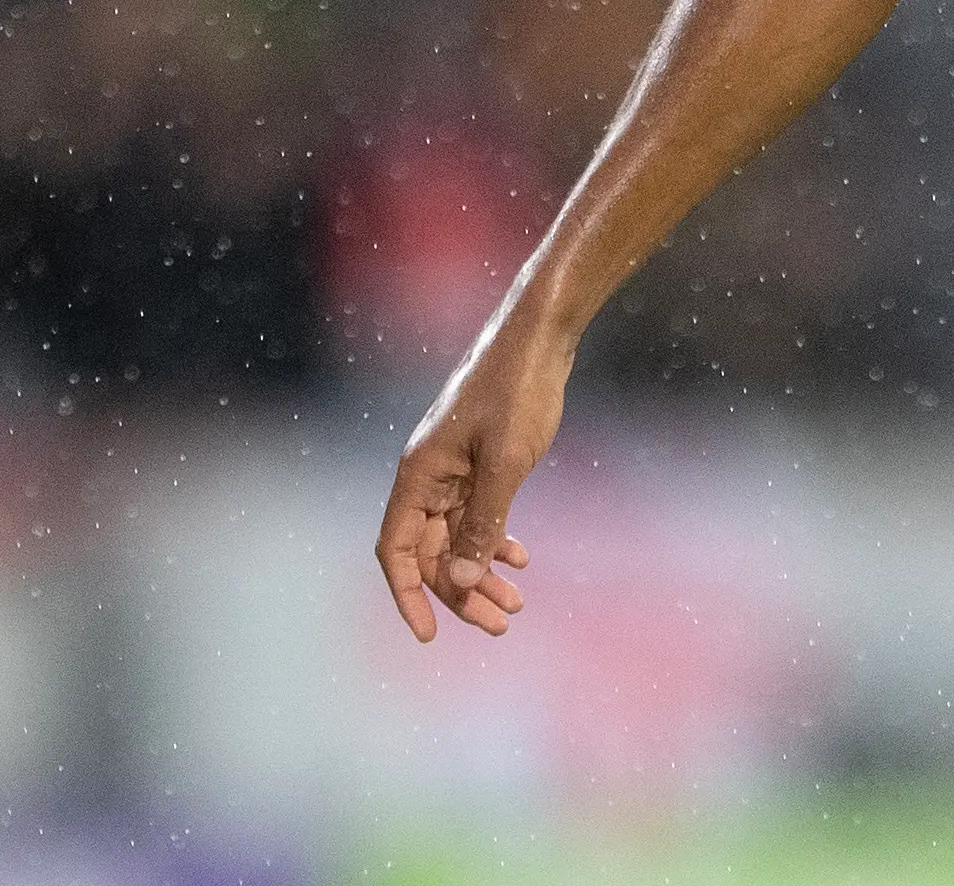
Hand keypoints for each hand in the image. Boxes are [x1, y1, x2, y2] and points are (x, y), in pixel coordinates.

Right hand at [374, 316, 569, 640]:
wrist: (539, 336)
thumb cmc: (517, 391)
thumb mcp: (506, 464)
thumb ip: (483, 523)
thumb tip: (463, 582)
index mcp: (418, 476)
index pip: (396, 552)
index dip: (408, 596)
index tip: (429, 636)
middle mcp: (427, 475)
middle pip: (431, 551)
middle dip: (461, 592)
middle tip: (502, 624)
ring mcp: (454, 467)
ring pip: (458, 535)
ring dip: (483, 570)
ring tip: (518, 603)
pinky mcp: (481, 458)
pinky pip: (478, 511)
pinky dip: (495, 537)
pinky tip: (521, 557)